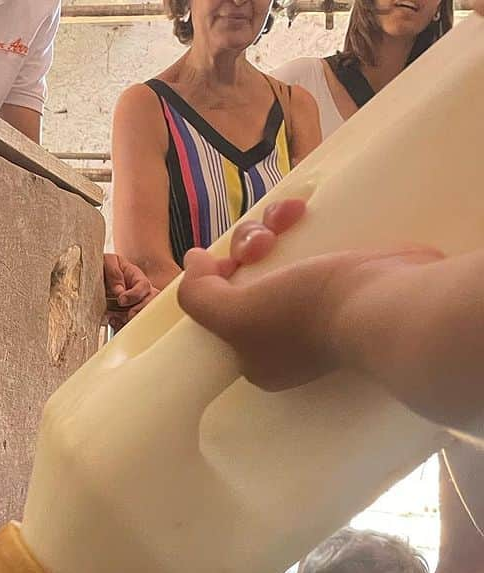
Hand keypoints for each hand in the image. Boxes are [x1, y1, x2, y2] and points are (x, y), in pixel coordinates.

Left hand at [104, 253, 156, 329]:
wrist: (101, 278)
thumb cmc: (107, 268)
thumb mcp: (108, 262)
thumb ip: (114, 272)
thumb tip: (120, 290)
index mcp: (138, 279)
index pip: (144, 287)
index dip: (134, 295)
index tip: (121, 300)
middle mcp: (142, 294)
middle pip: (150, 305)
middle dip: (138, 312)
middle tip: (127, 315)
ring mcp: (138, 307)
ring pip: (144, 318)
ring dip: (130, 321)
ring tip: (116, 319)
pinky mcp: (129, 318)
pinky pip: (131, 327)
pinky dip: (122, 327)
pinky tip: (114, 322)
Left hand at [177, 199, 442, 391]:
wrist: (387, 303)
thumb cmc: (306, 314)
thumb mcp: (235, 315)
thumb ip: (200, 297)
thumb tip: (191, 263)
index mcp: (258, 357)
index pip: (225, 312)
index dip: (218, 279)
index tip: (228, 262)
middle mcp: (287, 337)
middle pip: (250, 277)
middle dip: (247, 246)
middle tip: (264, 243)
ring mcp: (322, 308)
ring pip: (279, 254)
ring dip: (271, 225)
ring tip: (288, 216)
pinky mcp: (349, 279)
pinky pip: (313, 243)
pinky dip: (301, 222)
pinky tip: (301, 208)